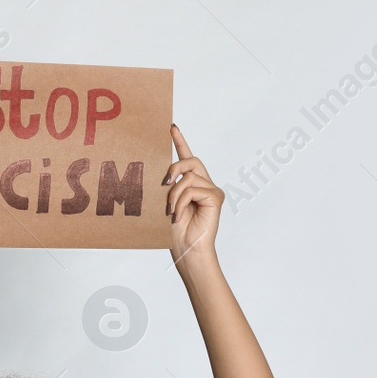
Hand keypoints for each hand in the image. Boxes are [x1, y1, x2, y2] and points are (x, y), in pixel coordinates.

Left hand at [165, 124, 222, 269]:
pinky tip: (179, 214)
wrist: (186, 250)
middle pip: (191, 160)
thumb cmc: (173, 231)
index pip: (186, 157)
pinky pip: (193, 189)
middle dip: (175, 167)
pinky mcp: (215, 197)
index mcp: (190, 184)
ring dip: (174, 194)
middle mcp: (203, 184)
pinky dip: (182, 201)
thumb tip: (161, 172)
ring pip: (189, 177)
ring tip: (170, 210)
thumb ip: (166, 186)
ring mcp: (211, 190)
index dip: (180, 141)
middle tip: (164, 182)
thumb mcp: (164, 203)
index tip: (171, 127)